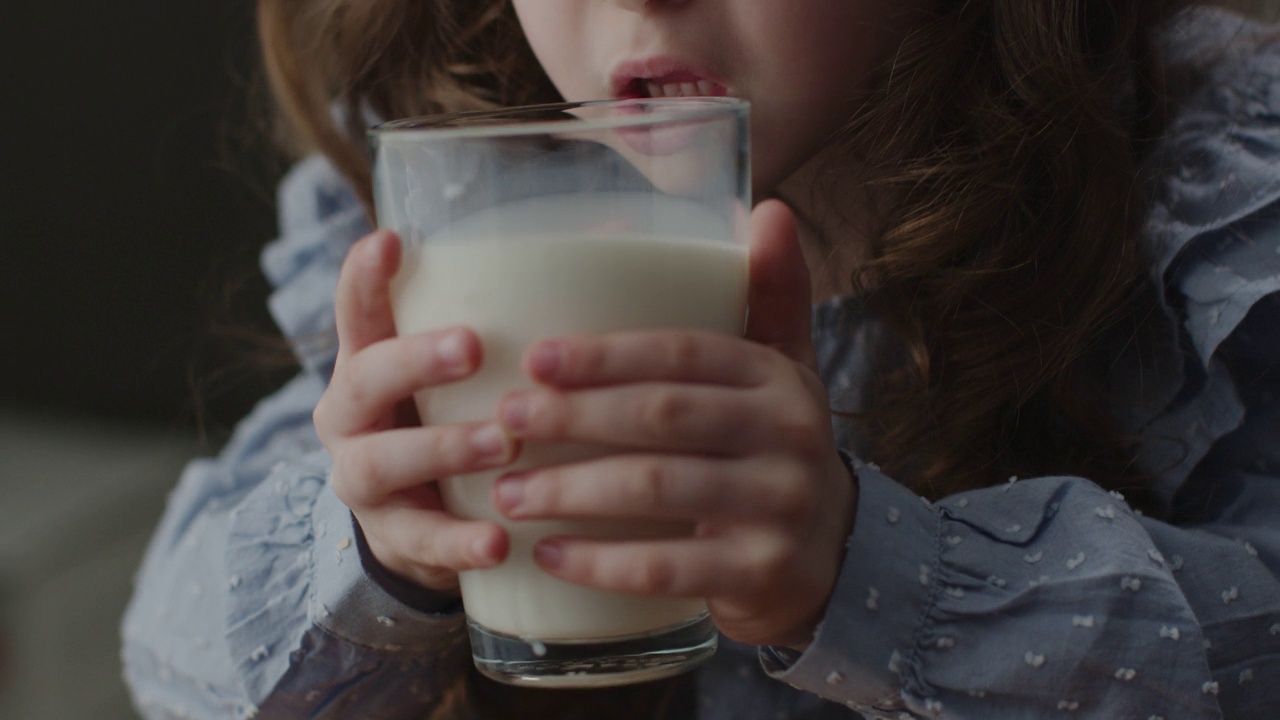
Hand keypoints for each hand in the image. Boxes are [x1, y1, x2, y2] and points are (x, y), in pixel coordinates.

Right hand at [313, 230, 515, 593]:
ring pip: (381, 462)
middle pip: (364, 377)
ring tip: (500, 446)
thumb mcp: (475, 368)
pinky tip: (500, 542)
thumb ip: (525, 308)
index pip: (358, 308)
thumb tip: (620, 227)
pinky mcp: (393, 539)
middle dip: (415, 359)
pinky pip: (420, 541)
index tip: (390, 241)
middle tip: (472, 347)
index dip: (365, 275)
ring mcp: (362, 479)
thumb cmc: (463, 415)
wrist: (428, 523)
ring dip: (441, 448)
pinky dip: (459, 543)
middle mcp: (352, 414)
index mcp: (371, 358)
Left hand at [490, 201, 857, 648]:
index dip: (604, 355)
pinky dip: (598, 563)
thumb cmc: (774, 449)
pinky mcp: (762, 571)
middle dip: (572, 417)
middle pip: (660, 415)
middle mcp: (788, 434)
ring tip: (507, 492)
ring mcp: (780, 506)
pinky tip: (546, 555)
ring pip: (655, 490)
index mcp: (777, 376)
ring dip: (570, 490)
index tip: (534, 359)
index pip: (681, 353)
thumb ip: (769, 295)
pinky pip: (665, 568)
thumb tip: (767, 207)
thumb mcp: (782, 371)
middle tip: (505, 421)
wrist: (830, 557)